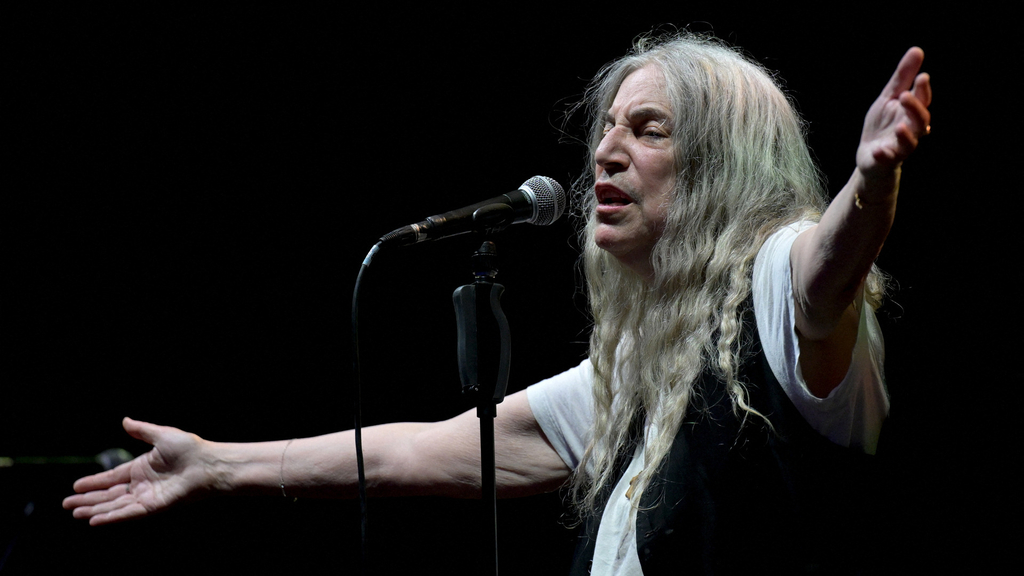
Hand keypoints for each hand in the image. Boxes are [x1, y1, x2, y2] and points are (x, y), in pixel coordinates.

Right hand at [63, 417, 211, 525]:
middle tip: (67, 505)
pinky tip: (94, 520)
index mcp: (141, 468)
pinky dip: (112, 517)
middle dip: (88, 499)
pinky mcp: (153, 507)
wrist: (208, 463)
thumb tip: (125, 421)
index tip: (75, 487)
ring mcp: (146, 497)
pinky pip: (128, 513)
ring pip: (115, 505)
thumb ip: (142, 430)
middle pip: (109, 494)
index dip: (93, 482)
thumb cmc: (190, 448)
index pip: (111, 477)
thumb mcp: (161, 435)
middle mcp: (142, 484)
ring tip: (75, 513)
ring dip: (95, 509)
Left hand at [856, 47, 931, 183]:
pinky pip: (887, 159)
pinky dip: (884, 155)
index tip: (922, 77)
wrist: (870, 156)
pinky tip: (878, 150)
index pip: (922, 100)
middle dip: (915, 108)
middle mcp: (911, 131)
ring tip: (899, 126)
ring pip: (909, 143)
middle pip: (920, 121)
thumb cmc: (882, 125)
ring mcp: (899, 147)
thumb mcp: (889, 98)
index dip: (923, 90)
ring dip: (906, 134)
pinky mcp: (886, 160)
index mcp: (911, 114)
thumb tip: (917, 50)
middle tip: (905, 96)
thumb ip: (902, 78)